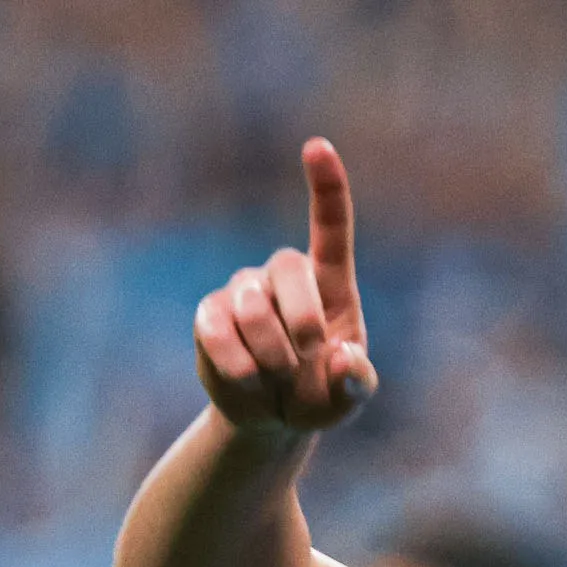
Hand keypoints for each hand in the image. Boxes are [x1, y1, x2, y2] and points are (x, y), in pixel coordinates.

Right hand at [194, 138, 379, 433]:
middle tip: (310, 354)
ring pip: (252, 307)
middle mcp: (283, 277)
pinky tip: (250, 383)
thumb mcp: (348, 397)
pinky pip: (217, 332)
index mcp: (329, 285)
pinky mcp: (209, 315)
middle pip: (288, 267)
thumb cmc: (320, 396)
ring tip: (280, 380)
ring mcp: (242, 291)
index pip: (330, 228)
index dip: (326, 187)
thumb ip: (357, 381)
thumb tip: (344, 357)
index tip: (318, 147)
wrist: (273, 419)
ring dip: (272, 356)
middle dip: (302, 318)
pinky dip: (239, 369)